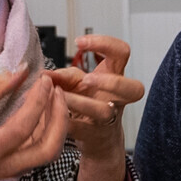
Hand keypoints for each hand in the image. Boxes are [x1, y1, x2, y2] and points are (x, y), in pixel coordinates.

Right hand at [0, 63, 70, 180]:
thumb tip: (20, 72)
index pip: (21, 128)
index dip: (37, 102)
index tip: (43, 80)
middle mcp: (9, 165)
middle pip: (48, 148)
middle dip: (60, 117)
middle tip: (57, 90)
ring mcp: (19, 170)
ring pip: (52, 150)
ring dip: (59, 121)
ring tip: (54, 95)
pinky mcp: (25, 167)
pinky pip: (46, 148)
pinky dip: (52, 127)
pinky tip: (48, 107)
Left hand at [48, 33, 143, 180]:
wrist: (94, 138)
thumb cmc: (88, 102)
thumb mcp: (76, 83)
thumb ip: (63, 75)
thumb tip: (45, 74)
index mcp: (115, 75)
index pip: (122, 52)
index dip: (105, 43)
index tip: (79, 42)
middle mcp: (118, 98)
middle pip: (135, 89)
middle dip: (112, 82)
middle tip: (86, 79)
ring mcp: (109, 119)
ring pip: (105, 111)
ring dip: (80, 102)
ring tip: (60, 96)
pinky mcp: (94, 135)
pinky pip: (81, 128)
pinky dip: (64, 119)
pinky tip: (50, 114)